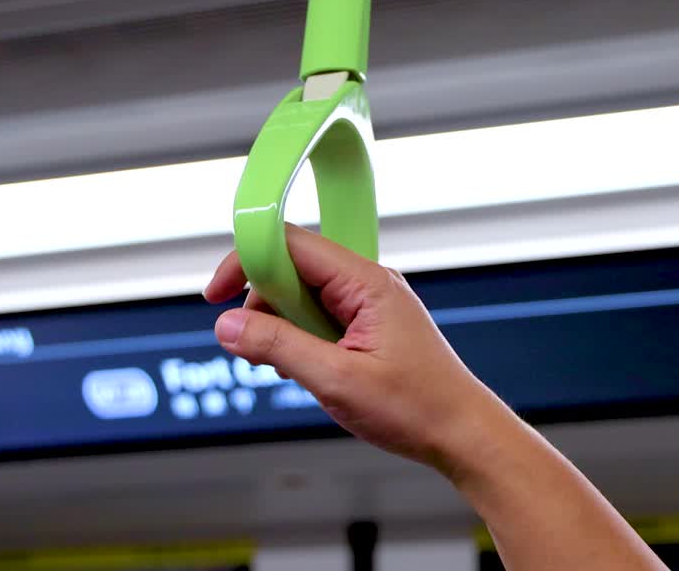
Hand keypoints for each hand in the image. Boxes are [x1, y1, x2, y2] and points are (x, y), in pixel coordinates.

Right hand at [204, 225, 506, 469]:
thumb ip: (278, 347)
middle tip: (256, 350)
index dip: (247, 261)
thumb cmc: (416, 408)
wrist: (462, 434)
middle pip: (293, 268)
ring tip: (292, 371)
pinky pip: (321, 317)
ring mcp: (371, 304)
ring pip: (303, 296)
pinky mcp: (370, 326)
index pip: (292, 244)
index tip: (215, 296)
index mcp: (366, 282)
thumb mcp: (335, 380)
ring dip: (282, 328)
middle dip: (263, 304)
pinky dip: (302, 340)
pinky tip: (308, 372)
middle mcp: (369, 284)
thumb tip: (228, 325)